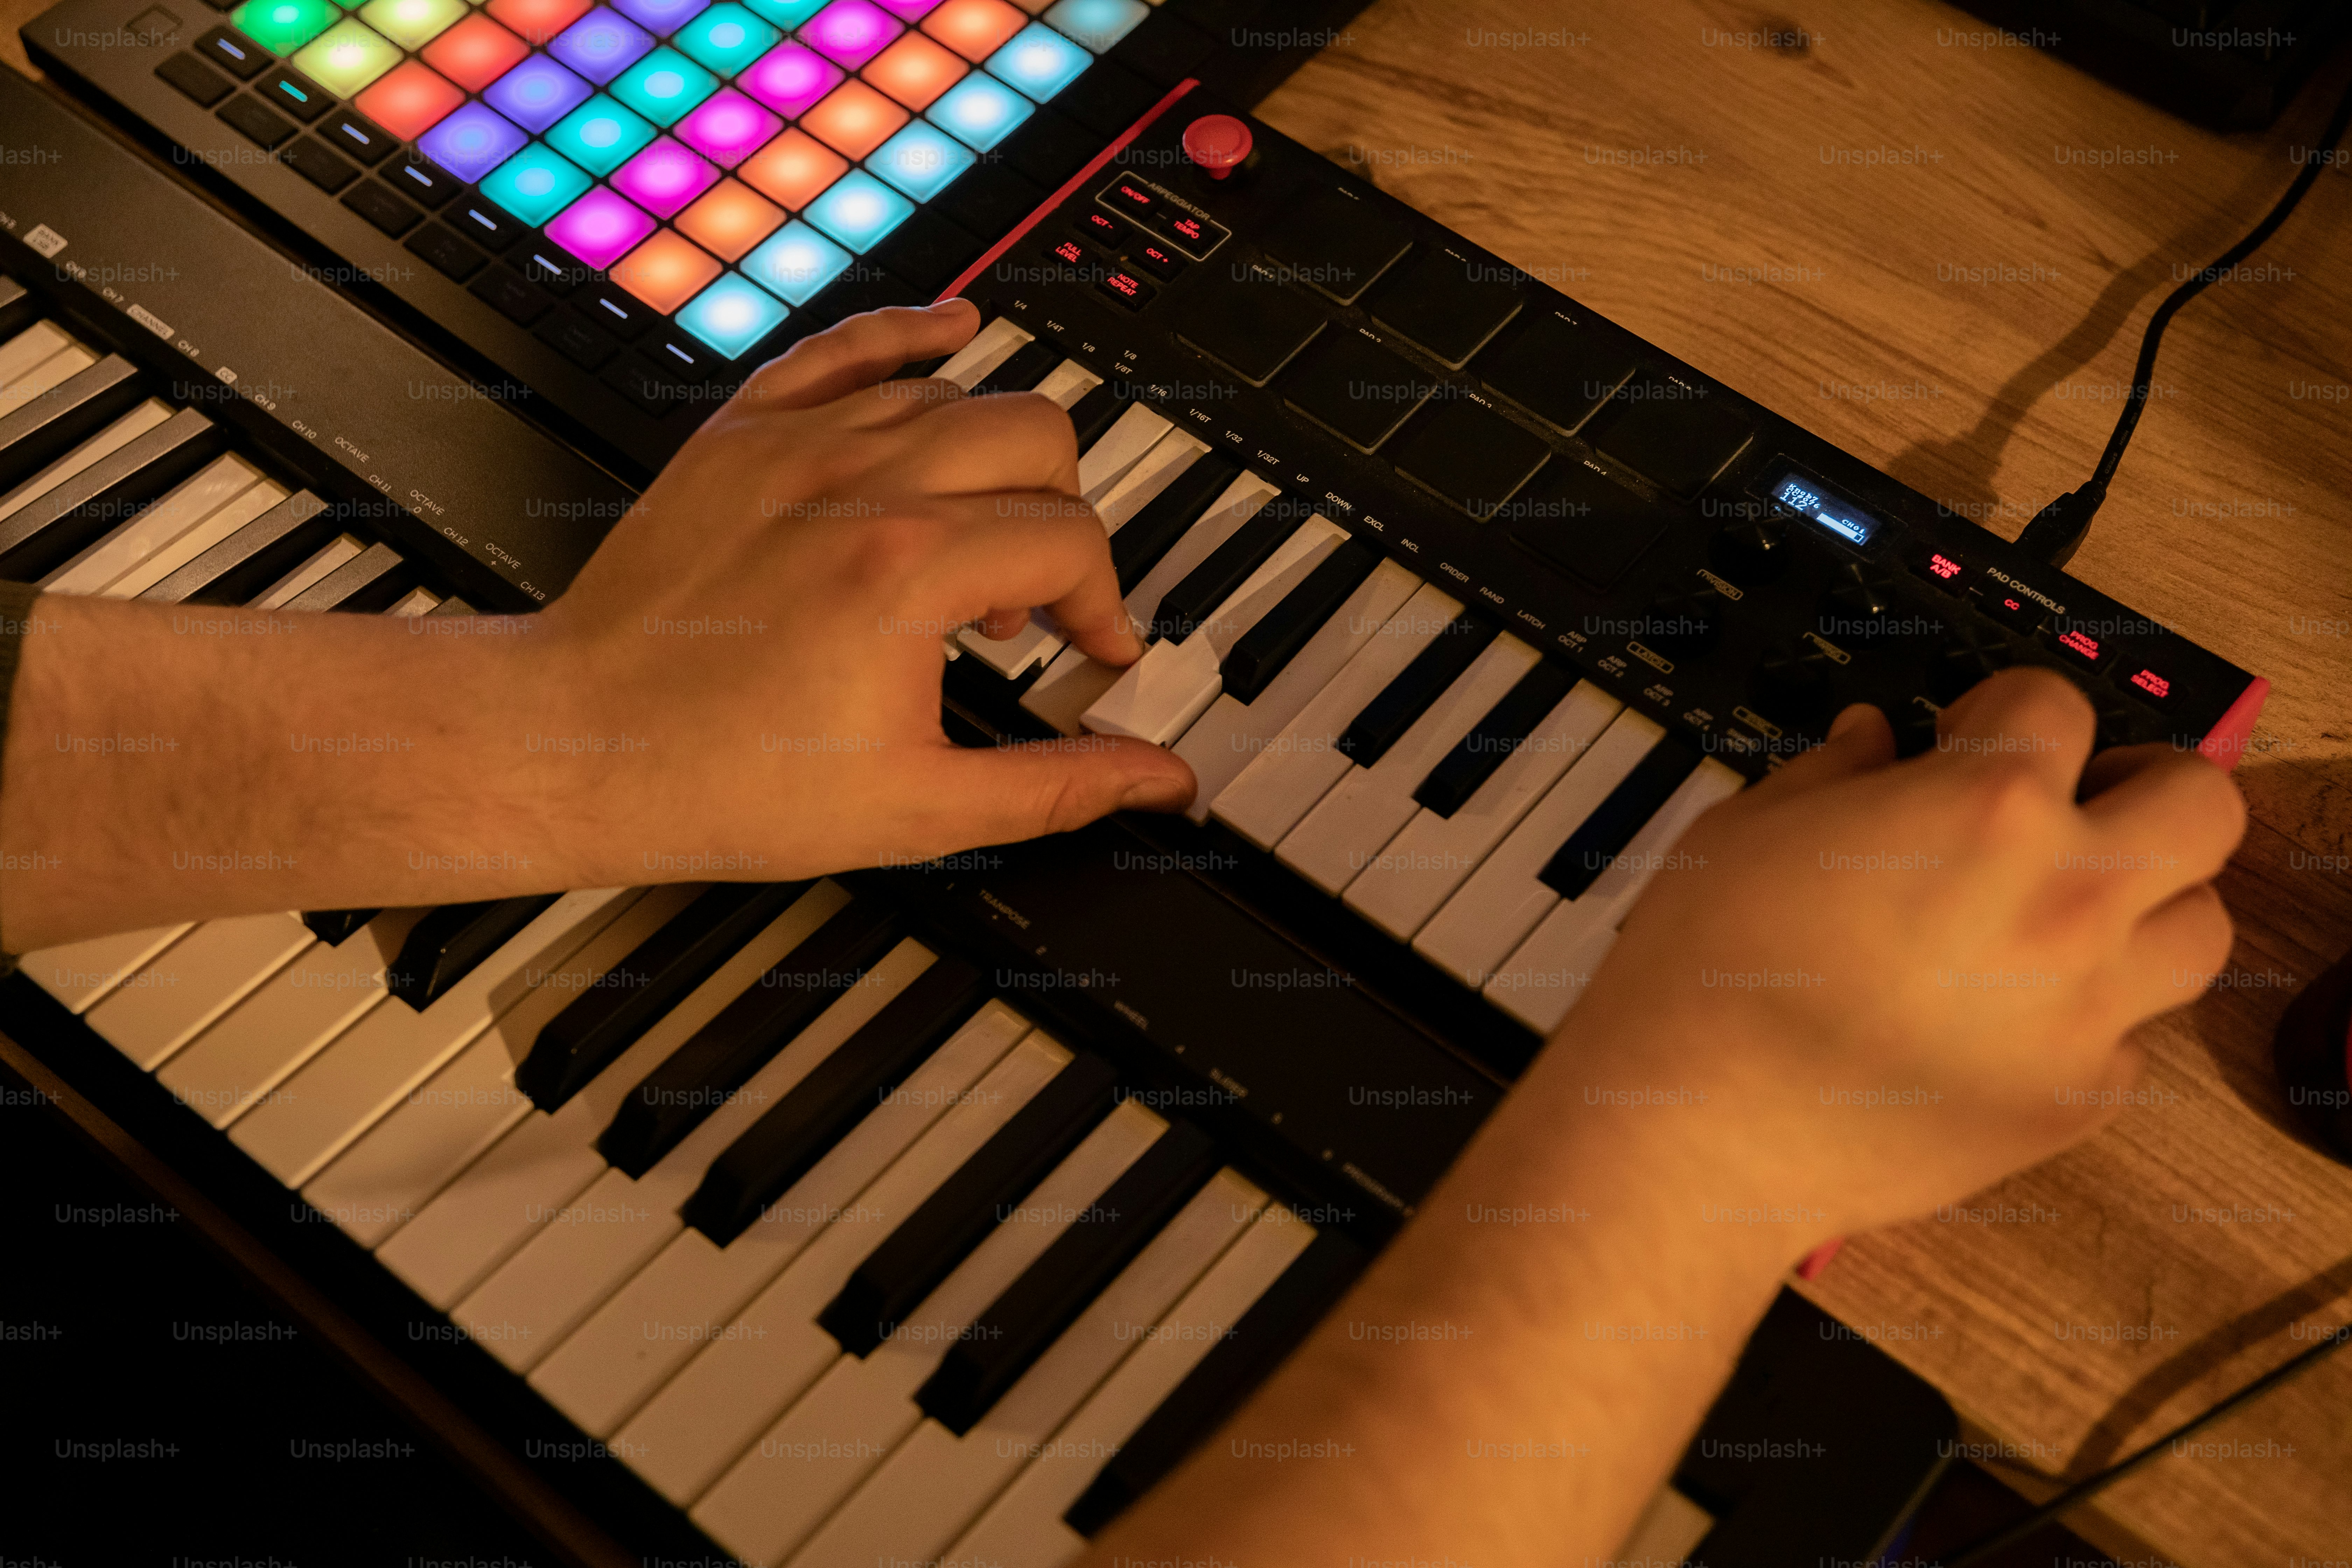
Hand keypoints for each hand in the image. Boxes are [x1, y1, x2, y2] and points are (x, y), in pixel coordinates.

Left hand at [0, 302, 1194, 948]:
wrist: (576, 745)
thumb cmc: (724, 780)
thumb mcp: (917, 809)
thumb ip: (1054, 785)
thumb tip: (1159, 780)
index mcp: (909, 571)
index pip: (1070, 542)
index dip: (1106, 606)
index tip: (1093, 655)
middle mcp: (861, 483)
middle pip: (1037, 440)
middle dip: (1065, 519)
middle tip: (1042, 599)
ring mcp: (796, 444)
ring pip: (959, 394)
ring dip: (999, 462)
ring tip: (981, 542)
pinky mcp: (742, 435)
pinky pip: (847, 346)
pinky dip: (910, 330)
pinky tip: (955, 331)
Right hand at [1549, 667, 2243, 1241]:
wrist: (1700, 1128)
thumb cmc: (1708, 978)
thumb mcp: (1747, 830)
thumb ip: (1833, 774)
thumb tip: (1872, 746)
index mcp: (1985, 806)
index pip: (2056, 703)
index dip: (2006, 709)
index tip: (1971, 734)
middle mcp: (2065, 901)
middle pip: (2202, 806)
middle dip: (2147, 789)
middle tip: (2082, 805)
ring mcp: (2086, 1009)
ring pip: (2200, 930)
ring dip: (2145, 907)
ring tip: (2065, 917)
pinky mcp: (2076, 1100)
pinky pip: (2130, 1040)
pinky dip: (2087, 1021)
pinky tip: (2006, 1020)